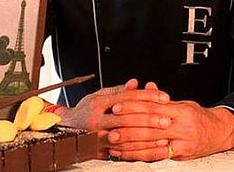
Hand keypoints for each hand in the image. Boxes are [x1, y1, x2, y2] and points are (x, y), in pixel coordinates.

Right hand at [55, 78, 169, 158]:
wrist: (66, 129)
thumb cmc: (86, 110)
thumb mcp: (99, 96)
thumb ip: (118, 91)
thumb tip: (136, 83)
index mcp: (98, 103)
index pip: (127, 97)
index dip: (147, 96)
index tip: (164, 98)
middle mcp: (96, 119)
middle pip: (127, 117)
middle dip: (150, 118)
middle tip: (167, 118)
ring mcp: (97, 136)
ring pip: (126, 135)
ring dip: (147, 135)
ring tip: (163, 133)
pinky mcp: (99, 150)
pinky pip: (123, 151)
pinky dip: (139, 149)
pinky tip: (151, 147)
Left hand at [107, 97, 233, 160]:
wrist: (220, 132)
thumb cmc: (199, 117)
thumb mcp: (183, 103)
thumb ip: (162, 99)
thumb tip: (145, 87)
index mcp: (180, 110)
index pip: (152, 107)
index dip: (133, 107)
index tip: (117, 107)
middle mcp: (181, 126)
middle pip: (149, 126)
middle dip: (127, 128)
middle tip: (110, 127)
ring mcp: (181, 142)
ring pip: (152, 143)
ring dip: (129, 144)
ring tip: (113, 143)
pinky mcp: (181, 155)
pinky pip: (158, 156)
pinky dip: (140, 155)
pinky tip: (127, 154)